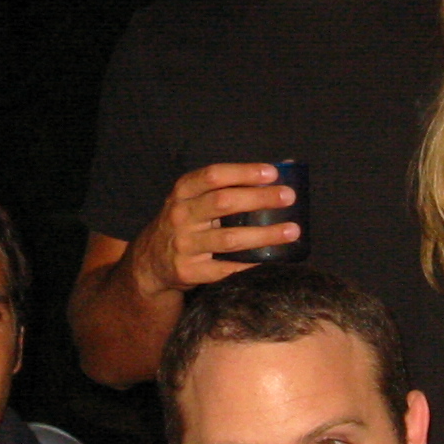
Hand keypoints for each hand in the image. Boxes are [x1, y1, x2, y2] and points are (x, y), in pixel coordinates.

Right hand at [127, 163, 299, 296]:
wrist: (151, 260)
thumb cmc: (186, 222)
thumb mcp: (194, 198)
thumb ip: (227, 186)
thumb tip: (281, 171)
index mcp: (183, 191)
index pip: (214, 175)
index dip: (244, 172)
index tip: (273, 173)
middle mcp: (181, 215)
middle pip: (223, 203)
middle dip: (260, 199)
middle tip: (289, 197)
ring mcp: (183, 245)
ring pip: (230, 238)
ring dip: (265, 234)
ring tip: (292, 231)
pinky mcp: (189, 272)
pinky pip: (226, 269)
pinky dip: (252, 264)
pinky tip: (273, 260)